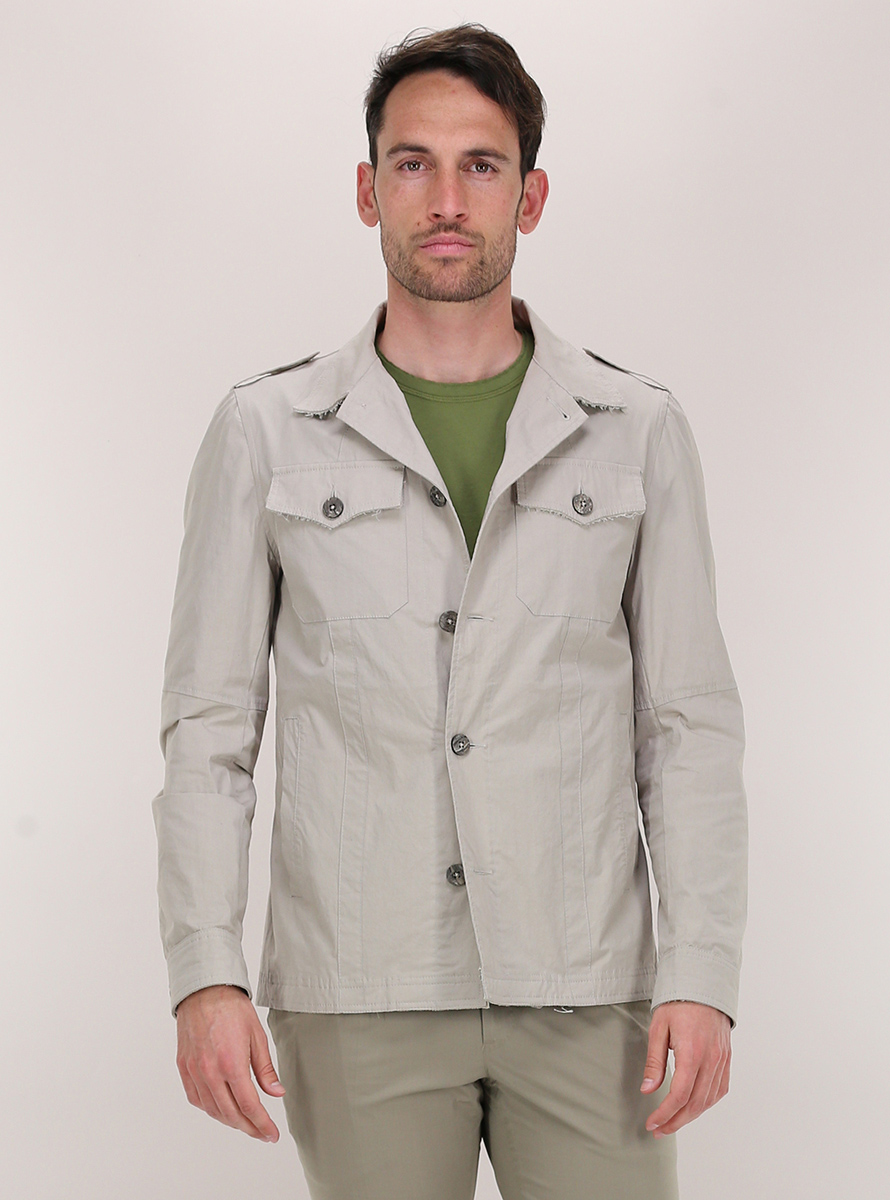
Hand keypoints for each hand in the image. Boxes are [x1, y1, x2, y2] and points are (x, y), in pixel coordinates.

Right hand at [175, 984, 285, 1141]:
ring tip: (245, 1123)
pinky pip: (196, 1099)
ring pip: (212, 1110)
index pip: (249, 1106)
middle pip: (230, 1114)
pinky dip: (210, 1109)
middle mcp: (210, 1072)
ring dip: (230, 1121)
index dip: (262, 1124)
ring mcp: (194, 1072)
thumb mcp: (257, 1036)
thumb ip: (265, 1069)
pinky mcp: (184, 1068)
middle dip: (249, 1128)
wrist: (204, 990)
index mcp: (231, 1064)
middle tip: (262, 1133)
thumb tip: (276, 1093)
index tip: (271, 1134)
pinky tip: (222, 1108)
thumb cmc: (232, 1009)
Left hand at [640, 1000, 730, 1136]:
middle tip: (659, 1130)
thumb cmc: (678, 1003)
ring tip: (673, 1122)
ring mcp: (722, 1060)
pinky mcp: (727, 1058)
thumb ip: (654, 1061)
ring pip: (709, 1100)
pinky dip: (707, 1103)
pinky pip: (720, 1089)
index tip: (652, 1124)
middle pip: (695, 1103)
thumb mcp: (658, 1027)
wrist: (703, 984)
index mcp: (692, 1052)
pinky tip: (694, 1106)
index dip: (665, 1114)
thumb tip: (648, 1089)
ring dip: (691, 1116)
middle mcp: (711, 1059)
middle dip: (676, 1121)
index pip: (679, 1094)